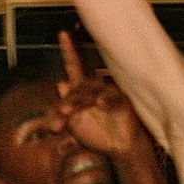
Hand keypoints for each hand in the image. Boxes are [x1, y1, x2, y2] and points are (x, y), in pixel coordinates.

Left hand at [57, 30, 143, 159]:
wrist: (120, 149)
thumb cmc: (99, 134)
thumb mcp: (75, 123)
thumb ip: (65, 107)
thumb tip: (60, 83)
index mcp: (83, 90)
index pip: (74, 67)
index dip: (69, 50)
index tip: (63, 34)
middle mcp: (95, 89)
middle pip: (80, 85)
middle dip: (68, 98)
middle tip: (60, 112)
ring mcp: (109, 94)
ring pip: (93, 92)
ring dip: (80, 101)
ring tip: (69, 112)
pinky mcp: (122, 103)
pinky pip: (114, 98)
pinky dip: (106, 100)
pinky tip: (100, 104)